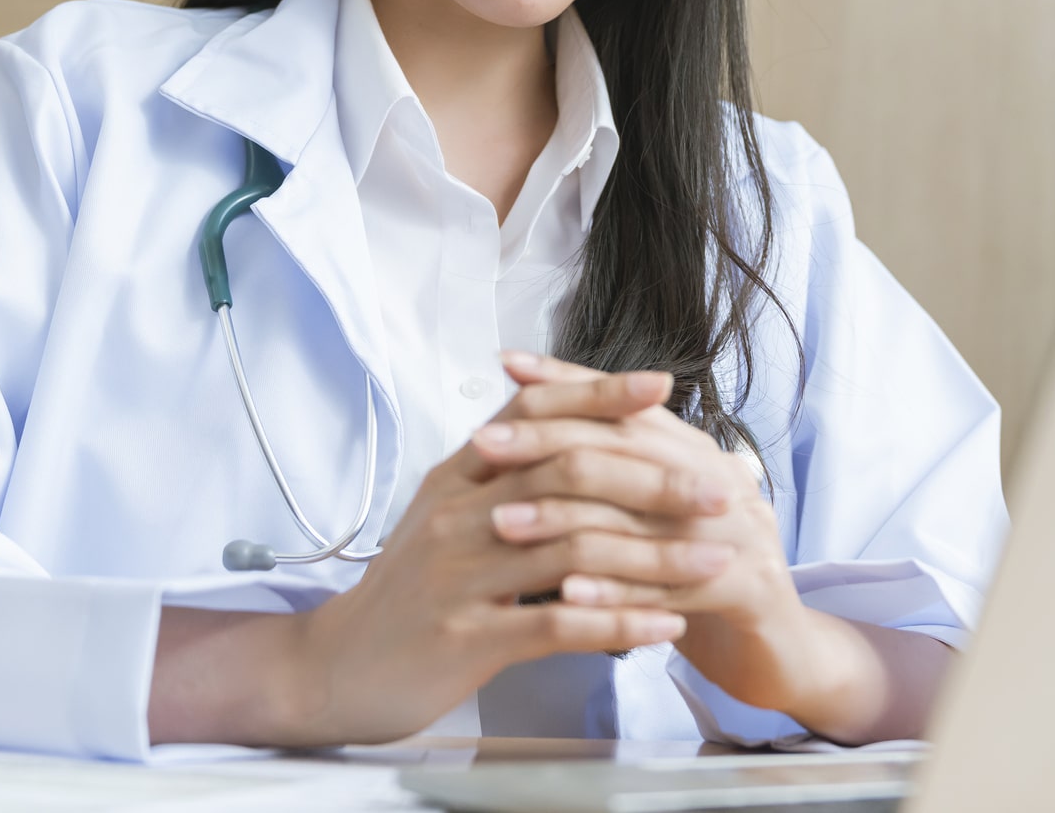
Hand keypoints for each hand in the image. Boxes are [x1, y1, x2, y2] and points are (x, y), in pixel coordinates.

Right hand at [272, 365, 736, 743]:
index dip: (598, 394)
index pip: (533, 412)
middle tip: (719, 491)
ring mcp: (460, 575)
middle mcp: (457, 514)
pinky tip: (668, 627)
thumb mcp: (444, 512)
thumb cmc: (406, 591)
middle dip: (655, 480)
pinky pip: (558, 622)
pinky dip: (621, 622)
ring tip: (715, 561)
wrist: (335, 668)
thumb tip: (564, 420)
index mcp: (456, 475)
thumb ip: (500, 470)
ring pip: (575, 547)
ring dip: (656, 556)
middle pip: (568, 474)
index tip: (661, 385)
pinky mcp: (467, 636)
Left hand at [473, 350, 813, 712]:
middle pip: (631, 448)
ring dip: (567, 519)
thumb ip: (612, 474)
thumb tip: (539, 420)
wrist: (777, 654)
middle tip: (484, 446)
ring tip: (504, 523)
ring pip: (644, 516)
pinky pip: (673, 586)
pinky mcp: (752, 589)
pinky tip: (565, 595)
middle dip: (551, 443)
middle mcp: (724, 479)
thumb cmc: (697, 582)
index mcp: (700, 455)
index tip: (510, 368)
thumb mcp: (653, 520)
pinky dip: (615, 591)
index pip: (628, 406)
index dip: (570, 383)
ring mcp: (744, 532)